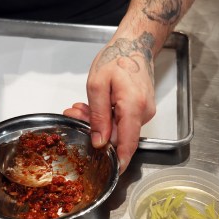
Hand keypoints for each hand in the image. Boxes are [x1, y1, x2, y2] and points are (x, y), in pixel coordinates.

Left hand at [64, 35, 155, 173]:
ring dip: (98, 122)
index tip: (110, 174)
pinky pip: (123, 121)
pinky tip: (94, 106)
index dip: (119, 162)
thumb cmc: (117, 58)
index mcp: (133, 107)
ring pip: (119, 129)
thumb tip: (99, 142)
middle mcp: (143, 113)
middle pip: (119, 137)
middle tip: (74, 115)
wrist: (135, 44)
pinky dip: (107, 116)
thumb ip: (98, 116)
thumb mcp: (97, 85)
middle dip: (94, 131)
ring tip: (80, 107)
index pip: (128, 144)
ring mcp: (145, 112)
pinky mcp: (142, 110)